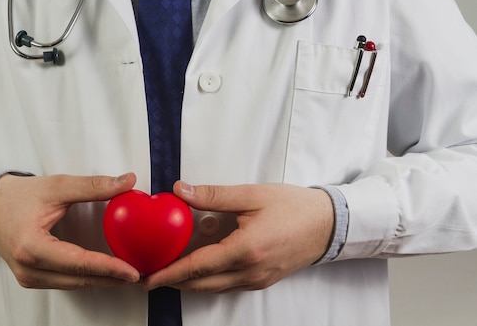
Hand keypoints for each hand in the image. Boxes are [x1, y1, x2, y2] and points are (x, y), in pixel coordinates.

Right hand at [0, 172, 140, 289]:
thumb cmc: (19, 195)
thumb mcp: (57, 185)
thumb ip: (93, 185)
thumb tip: (127, 181)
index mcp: (31, 247)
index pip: (78, 263)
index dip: (108, 268)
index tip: (132, 271)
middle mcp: (28, 268)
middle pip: (78, 279)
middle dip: (111, 279)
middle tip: (139, 274)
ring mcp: (28, 277)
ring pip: (73, 284)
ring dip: (101, 280)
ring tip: (127, 275)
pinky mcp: (31, 278)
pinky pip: (65, 282)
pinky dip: (86, 277)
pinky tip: (105, 272)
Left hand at [142, 181, 333, 292]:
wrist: (329, 224)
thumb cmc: (294, 207)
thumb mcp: (252, 195)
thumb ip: (214, 195)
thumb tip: (181, 190)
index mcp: (245, 250)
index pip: (198, 267)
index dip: (170, 273)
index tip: (148, 278)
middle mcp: (250, 271)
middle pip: (202, 284)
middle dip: (173, 281)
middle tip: (150, 276)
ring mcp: (257, 280)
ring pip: (214, 288)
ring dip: (190, 282)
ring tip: (169, 272)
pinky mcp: (262, 280)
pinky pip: (227, 285)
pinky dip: (208, 280)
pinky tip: (200, 268)